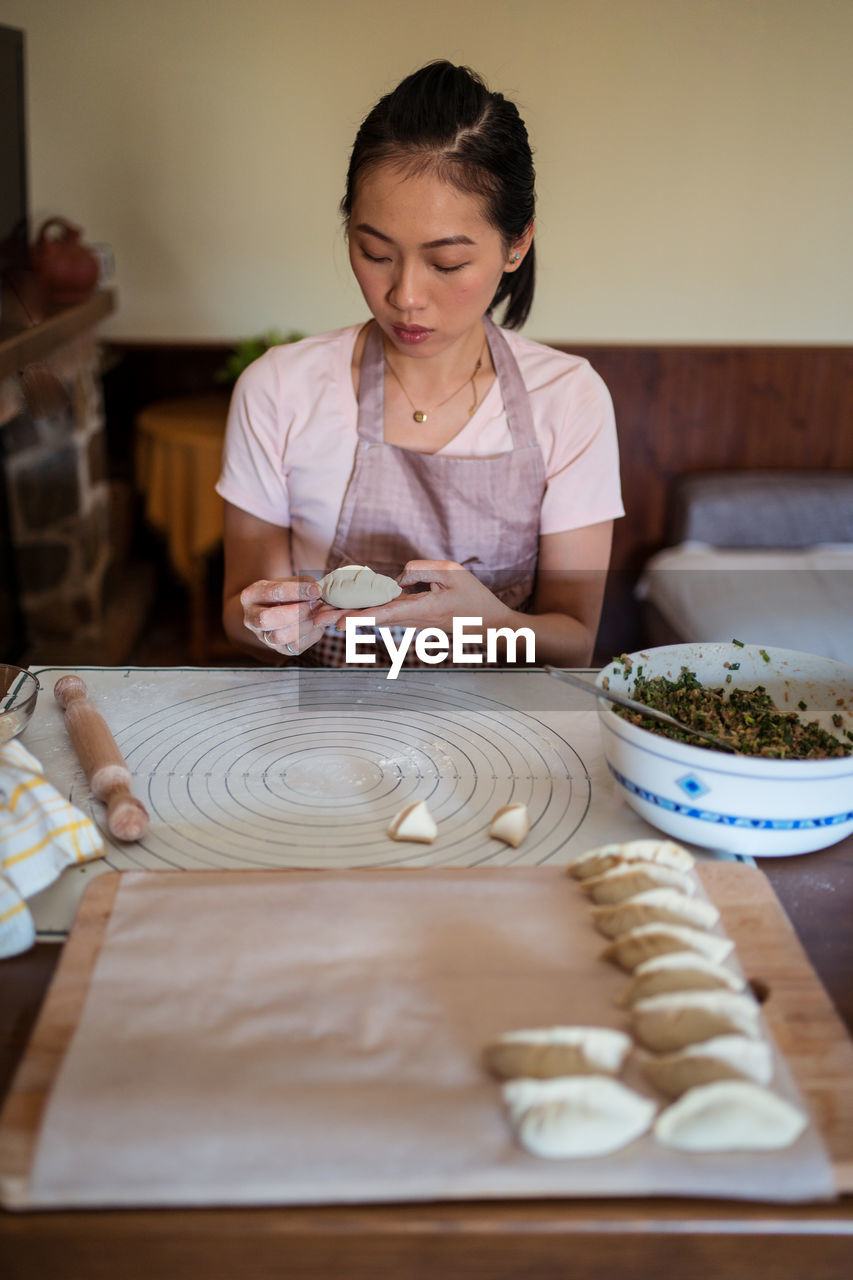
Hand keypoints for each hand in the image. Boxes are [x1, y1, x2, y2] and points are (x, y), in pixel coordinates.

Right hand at [240, 577, 336, 655]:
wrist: (283, 610)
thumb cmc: (288, 593)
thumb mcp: (292, 582)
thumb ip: (305, 584)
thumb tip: (317, 592)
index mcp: (251, 595)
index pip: (271, 592)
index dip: (296, 591)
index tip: (316, 590)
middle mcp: (250, 618)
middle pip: (265, 619)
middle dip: (295, 612)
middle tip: (315, 604)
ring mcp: (262, 636)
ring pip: (278, 636)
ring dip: (303, 625)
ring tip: (318, 614)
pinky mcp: (278, 649)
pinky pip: (294, 647)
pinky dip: (310, 635)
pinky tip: (317, 624)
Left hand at [318, 560, 512, 633]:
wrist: (489, 625)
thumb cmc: (474, 597)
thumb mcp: (452, 572)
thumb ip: (421, 570)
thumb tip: (396, 578)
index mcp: (422, 609)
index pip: (385, 613)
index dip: (360, 616)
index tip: (340, 622)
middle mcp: (412, 619)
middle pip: (372, 618)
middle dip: (343, 617)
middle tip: (316, 619)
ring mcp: (411, 621)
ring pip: (375, 617)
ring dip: (348, 615)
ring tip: (321, 614)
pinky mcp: (412, 618)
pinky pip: (383, 614)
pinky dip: (363, 612)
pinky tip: (344, 612)